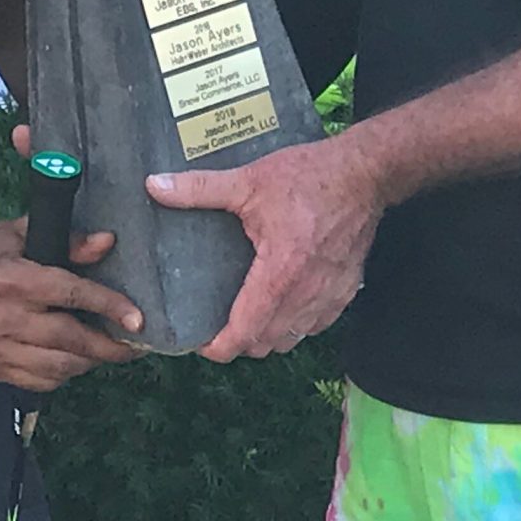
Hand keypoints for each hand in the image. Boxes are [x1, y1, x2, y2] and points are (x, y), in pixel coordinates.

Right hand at [0, 214, 145, 394]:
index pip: (69, 294)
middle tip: (133, 347)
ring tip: (106, 352)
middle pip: (68, 339)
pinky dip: (64, 374)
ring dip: (89, 362)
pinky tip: (75, 361)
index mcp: (13, 279)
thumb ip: (68, 241)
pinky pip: (40, 382)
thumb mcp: (23, 233)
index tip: (137, 319)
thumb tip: (107, 242)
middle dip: (107, 346)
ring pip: (57, 366)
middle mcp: (3, 317)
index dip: (108, 306)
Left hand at [147, 133, 381, 362]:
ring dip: (268, 335)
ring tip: (247, 315)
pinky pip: (315, 325)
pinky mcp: (346, 291)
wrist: (364, 173)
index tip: (201, 342)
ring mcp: (330, 296)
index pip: (246, 332)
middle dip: (240, 342)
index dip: (219, 347)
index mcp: (280, 274)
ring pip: (292, 338)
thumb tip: (155, 186)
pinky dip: (295, 324)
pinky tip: (283, 303)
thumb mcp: (249, 180)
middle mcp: (307, 294)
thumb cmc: (310, 176)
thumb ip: (200, 188)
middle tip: (218, 324)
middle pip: (266, 343)